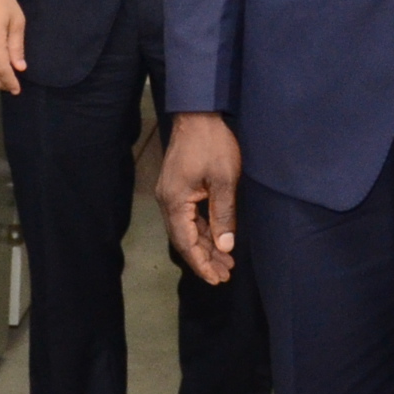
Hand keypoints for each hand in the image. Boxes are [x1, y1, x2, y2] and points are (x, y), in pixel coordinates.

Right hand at [156, 112, 243, 285]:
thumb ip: (224, 215)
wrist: (198, 113)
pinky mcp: (178, 188)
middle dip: (205, 259)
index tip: (216, 279)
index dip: (201, 264)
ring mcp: (171, 194)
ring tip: (226, 262)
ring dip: (205, 246)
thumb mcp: (224, 180)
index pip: (186, 243)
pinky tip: (217, 239)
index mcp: (175, 202)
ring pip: (187, 229)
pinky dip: (203, 230)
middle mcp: (167, 201)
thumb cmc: (212, 143)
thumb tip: (225, 246)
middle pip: (185, 240)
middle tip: (225, 275)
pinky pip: (189, 217)